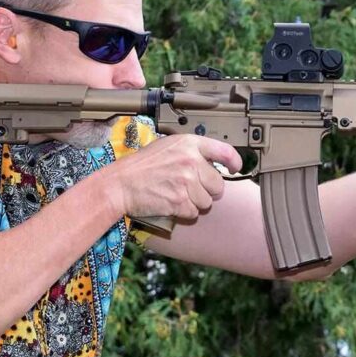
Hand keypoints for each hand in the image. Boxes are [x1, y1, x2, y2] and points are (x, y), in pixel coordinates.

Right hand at [96, 134, 241, 219]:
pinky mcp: (179, 201)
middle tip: (188, 188)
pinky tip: (171, 203)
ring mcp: (186, 181)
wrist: (120, 184)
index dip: (235, 162)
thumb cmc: (141, 166)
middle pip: (218, 185)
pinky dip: (184, 212)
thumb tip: (214, 163)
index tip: (235, 169)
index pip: (224, 151)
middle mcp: (191, 161)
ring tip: (176, 194)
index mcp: (189, 144)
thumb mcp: (168, 147)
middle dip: (206, 190)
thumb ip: (192, 152)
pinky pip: (194, 212)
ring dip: (194, 203)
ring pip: (207, 202)